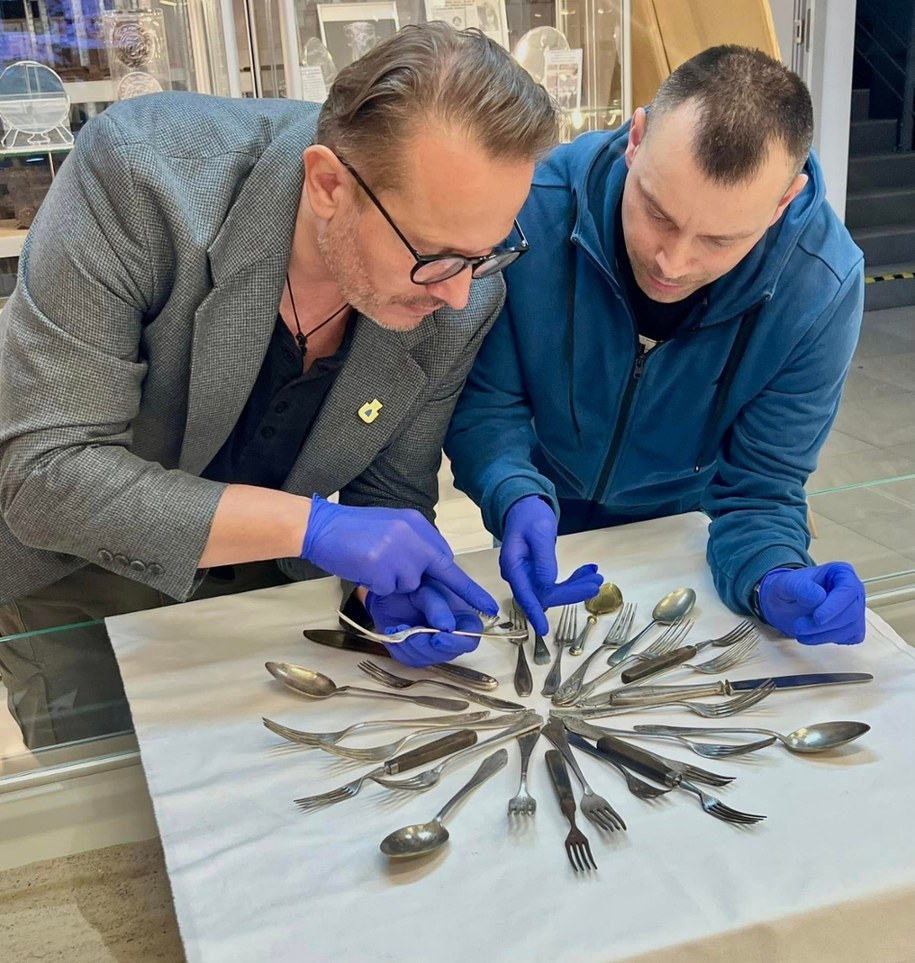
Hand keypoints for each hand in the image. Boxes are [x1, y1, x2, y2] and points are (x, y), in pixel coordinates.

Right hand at [301, 495, 496, 615]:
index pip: (447, 557)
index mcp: (417, 523)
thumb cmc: (353, 530)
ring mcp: (398, 552)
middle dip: (460, 594)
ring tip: (372, 563)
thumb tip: (430, 567)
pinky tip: (363, 568)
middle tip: (478, 613)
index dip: (464, 584)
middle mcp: (413, 535)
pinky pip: (389, 590)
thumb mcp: (392, 528)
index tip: (486, 603)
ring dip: (393, 583)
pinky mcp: (382, 568)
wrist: (320, 526)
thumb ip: (414, 545)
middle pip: (439, 572)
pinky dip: (377, 586)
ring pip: (409, 585)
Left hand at [365, 579, 484, 667]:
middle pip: (448, 654)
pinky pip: (410, 660)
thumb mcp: (428, 590)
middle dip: (428, 646)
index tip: (438, 639)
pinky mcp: (413, 651)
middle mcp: (450, 636)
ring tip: (399, 627)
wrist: (389, 587)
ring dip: (411, 646)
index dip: (457, 643)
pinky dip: (400, 648)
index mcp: (462, 619)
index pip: (470, 638)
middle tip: (413, 634)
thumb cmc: (415, 584)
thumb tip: (447, 628)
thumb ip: (438, 607)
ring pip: (427, 659)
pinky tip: (393, 632)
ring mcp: (432, 646)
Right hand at [499, 495, 602, 635]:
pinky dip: (573, 580)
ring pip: (552, 590)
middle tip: (596, 582)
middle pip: (544, 594)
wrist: (524, 506)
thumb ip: (543, 558)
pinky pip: (555, 583)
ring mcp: (528, 575)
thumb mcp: (540, 532)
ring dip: (575, 586)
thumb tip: (549, 583)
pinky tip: (587, 571)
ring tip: (596, 576)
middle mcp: (518, 575)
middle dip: (571, 592)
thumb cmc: (529, 514)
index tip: (544, 630)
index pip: (526, 595)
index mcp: (513, 566)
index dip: (535, 613)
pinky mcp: (537, 572)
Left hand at [758, 561, 865, 644]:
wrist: (785, 603)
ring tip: (799, 630)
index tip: (817, 618)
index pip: (848, 589)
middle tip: (799, 626)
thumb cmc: (790, 589)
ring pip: (852, 627)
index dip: (834, 606)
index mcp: (842, 572)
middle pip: (852, 611)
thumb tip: (819, 597)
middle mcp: (854, 590)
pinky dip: (828, 639)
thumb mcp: (787, 584)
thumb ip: (801, 587)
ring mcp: (856, 609)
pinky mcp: (853, 627)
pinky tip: (811, 635)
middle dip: (824, 624)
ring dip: (823, 634)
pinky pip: (849, 637)